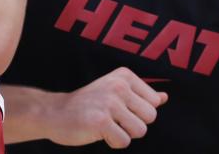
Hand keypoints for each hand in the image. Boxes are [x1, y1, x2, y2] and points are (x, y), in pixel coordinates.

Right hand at [47, 67, 167, 148]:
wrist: (54, 112)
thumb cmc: (87, 104)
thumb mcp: (114, 92)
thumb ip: (140, 95)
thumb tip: (164, 97)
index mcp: (123, 76)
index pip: (154, 102)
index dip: (137, 111)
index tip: (118, 107)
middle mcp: (118, 86)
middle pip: (150, 117)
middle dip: (134, 123)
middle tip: (112, 118)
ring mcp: (109, 103)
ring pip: (140, 131)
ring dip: (124, 133)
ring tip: (106, 124)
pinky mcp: (101, 121)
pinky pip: (124, 141)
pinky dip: (113, 142)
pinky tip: (98, 131)